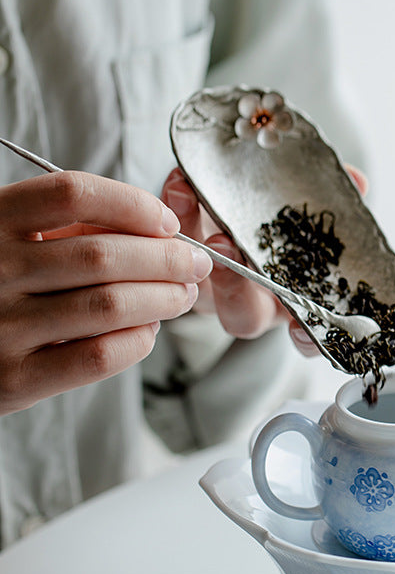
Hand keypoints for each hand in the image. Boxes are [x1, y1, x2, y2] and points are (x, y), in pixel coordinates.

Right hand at [0, 171, 211, 414]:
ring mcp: (0, 327)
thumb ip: (61, 230)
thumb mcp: (5, 241)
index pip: (72, 194)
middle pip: (102, 254)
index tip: (167, 222)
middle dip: (167, 259)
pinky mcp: (15, 379)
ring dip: (163, 299)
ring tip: (183, 295)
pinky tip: (148, 331)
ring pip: (110, 305)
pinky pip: (99, 356)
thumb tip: (151, 231)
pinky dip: (137, 341)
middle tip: (195, 264)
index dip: (133, 204)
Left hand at [161, 163, 369, 355]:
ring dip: (193, 243)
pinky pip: (166, 243)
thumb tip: (357, 181)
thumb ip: (334, 202)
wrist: (235, 195)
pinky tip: (179, 181)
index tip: (301, 328)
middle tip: (229, 250)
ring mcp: (207, 281)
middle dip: (235, 285)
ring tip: (194, 201)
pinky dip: (174, 209)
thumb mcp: (314, 212)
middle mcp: (248, 298)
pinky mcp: (174, 251)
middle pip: (242, 314)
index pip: (302, 334)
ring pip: (196, 282)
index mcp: (289, 299)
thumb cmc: (281, 218)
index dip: (303, 338)